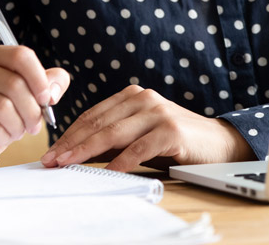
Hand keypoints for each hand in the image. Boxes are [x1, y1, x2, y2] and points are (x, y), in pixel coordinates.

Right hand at [0, 45, 69, 171]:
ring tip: (18, 131)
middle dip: (32, 111)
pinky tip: (2, 137)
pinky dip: (5, 138)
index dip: (39, 78)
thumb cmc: (4, 112)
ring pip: (3, 108)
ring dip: (19, 126)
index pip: (21, 56)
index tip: (47, 99)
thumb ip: (50, 83)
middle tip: (35, 125)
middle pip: (14, 85)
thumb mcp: (30, 93)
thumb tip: (53, 91)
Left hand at [40, 85, 251, 171]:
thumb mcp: (140, 135)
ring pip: (114, 133)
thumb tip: (77, 154)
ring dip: (87, 151)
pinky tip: (107, 172)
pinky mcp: (171, 130)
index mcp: (132, 96)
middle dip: (72, 143)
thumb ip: (114, 138)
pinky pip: (140, 147)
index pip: (93, 115)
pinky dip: (122, 161)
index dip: (69, 134)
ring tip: (69, 164)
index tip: (51, 152)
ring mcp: (158, 112)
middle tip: (52, 160)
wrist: (218, 143)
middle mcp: (143, 99)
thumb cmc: (175, 141)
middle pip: (99, 123)